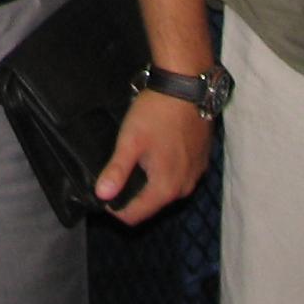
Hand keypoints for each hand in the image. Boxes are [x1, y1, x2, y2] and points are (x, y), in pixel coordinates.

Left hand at [93, 87, 211, 225]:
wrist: (187, 87)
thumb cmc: (157, 113)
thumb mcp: (130, 140)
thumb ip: (117, 170)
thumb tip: (101, 195)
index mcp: (166, 188)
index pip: (135, 216)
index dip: (115, 209)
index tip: (103, 191)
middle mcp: (185, 188)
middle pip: (151, 205)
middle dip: (132, 195)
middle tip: (116, 173)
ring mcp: (196, 174)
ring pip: (166, 190)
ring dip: (149, 183)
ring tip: (134, 162)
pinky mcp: (201, 160)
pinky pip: (179, 176)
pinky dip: (165, 171)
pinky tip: (155, 152)